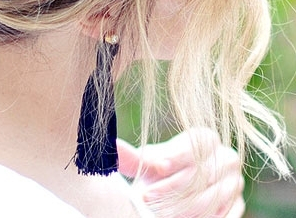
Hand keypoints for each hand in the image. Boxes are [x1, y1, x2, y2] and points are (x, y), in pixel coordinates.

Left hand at [118, 128, 244, 217]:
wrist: (176, 192)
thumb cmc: (160, 173)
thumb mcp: (148, 162)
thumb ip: (133, 156)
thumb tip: (112, 146)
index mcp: (206, 138)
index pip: (196, 146)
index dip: (176, 157)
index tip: (156, 167)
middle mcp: (226, 157)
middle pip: (201, 175)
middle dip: (171, 189)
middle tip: (145, 197)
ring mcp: (235, 183)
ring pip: (210, 198)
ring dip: (180, 209)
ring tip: (156, 212)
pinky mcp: (237, 205)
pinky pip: (221, 215)